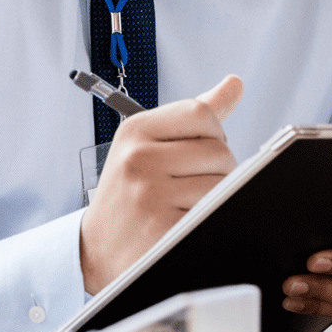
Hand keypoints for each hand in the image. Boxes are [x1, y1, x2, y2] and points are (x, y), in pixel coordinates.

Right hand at [79, 75, 243, 293]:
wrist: (96, 248)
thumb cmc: (129, 191)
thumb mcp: (147, 144)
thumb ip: (193, 116)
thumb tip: (235, 83)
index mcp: (135, 130)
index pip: (201, 113)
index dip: (214, 134)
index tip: (201, 151)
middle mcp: (138, 159)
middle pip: (218, 150)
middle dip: (220, 169)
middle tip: (196, 184)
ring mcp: (150, 194)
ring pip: (222, 183)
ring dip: (219, 196)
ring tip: (191, 204)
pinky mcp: (163, 228)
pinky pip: (213, 212)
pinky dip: (210, 218)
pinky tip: (188, 221)